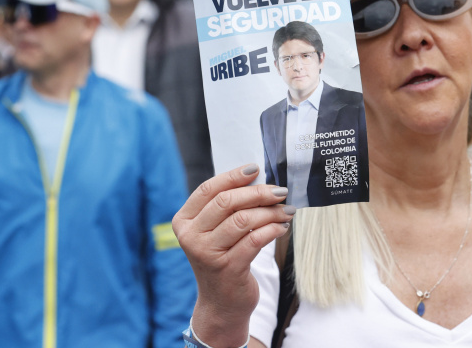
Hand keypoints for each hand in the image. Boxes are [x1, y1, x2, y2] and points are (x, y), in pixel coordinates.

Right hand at [172, 163, 293, 346]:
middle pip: (227, 202)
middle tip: (280, 192)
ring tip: (287, 211)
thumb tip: (257, 178)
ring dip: (271, 212)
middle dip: (258, 193)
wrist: (222, 303)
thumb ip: (228, 207)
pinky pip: (255, 240)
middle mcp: (191, 237)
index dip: (233, 176)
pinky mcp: (228, 268)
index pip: (209, 189)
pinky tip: (282, 228)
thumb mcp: (216, 231)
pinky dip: (273, 229)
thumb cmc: (223, 258)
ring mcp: (207, 254)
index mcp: (184, 221)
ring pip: (244, 220)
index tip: (256, 169)